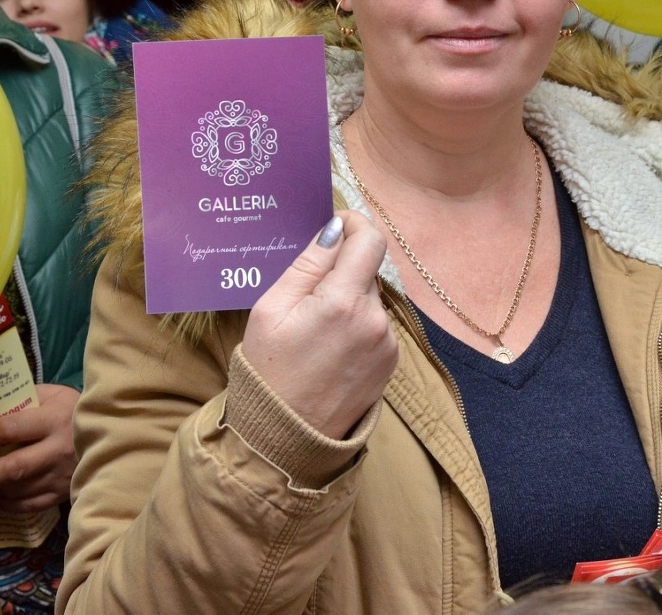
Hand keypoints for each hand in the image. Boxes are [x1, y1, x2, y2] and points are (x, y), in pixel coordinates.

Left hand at [0, 383, 79, 511]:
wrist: (115, 432)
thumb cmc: (75, 409)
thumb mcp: (54, 394)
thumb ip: (23, 399)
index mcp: (54, 420)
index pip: (11, 429)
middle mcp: (58, 451)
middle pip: (12, 467)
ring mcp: (61, 476)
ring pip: (17, 490)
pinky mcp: (61, 493)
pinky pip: (27, 505)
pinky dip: (6, 503)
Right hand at [242, 212, 394, 438]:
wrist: (288, 436)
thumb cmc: (270, 371)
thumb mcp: (272, 309)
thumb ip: (308, 264)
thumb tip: (335, 229)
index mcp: (344, 302)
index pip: (370, 239)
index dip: (355, 223)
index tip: (337, 225)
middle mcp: (376, 320)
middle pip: (368, 269)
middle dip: (342, 269)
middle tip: (307, 292)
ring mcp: (388, 342)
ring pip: (372, 297)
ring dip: (350, 298)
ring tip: (315, 327)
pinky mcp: (391, 360)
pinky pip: (377, 324)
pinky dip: (358, 323)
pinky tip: (331, 346)